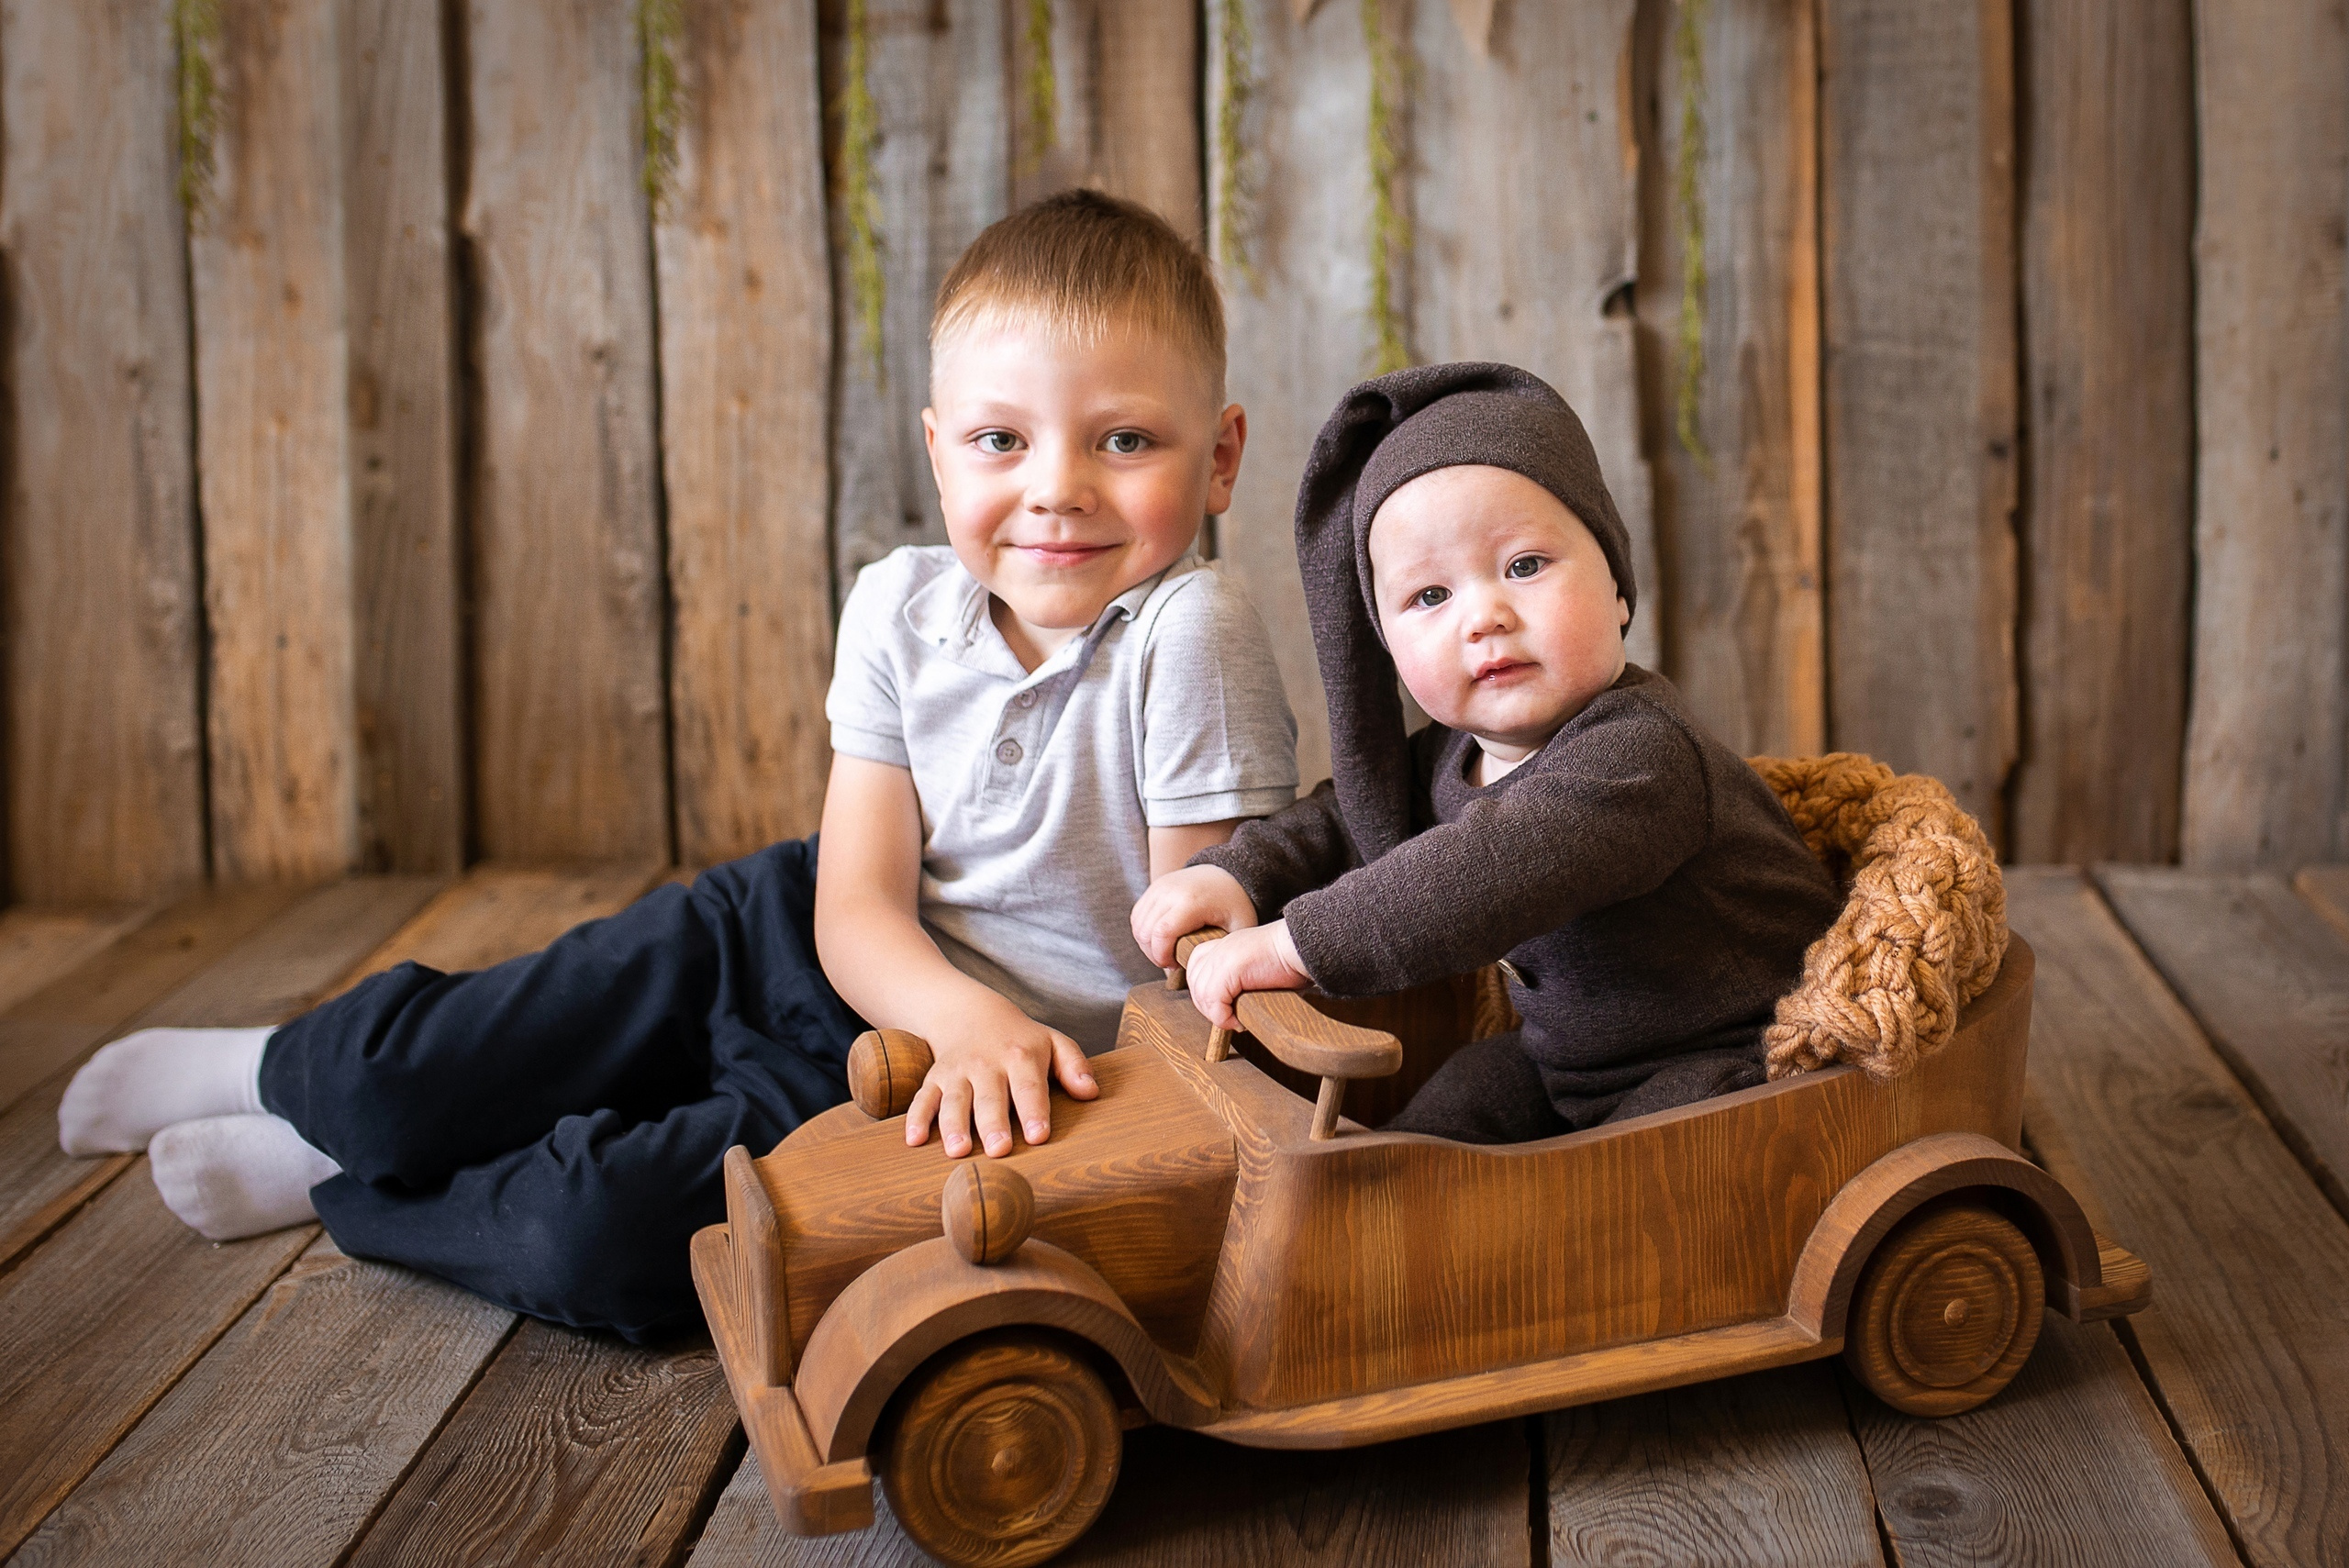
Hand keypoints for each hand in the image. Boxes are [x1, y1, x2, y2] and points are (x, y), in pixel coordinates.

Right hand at [904, 998, 1098, 1157]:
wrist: (971, 1013)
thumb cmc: (1021, 1039)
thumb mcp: (1053, 1042)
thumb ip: (1074, 1065)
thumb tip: (1091, 1092)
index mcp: (1021, 1056)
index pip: (1029, 1086)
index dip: (1034, 1111)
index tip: (1039, 1136)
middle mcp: (987, 1064)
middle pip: (990, 1097)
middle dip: (993, 1124)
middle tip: (999, 1151)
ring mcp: (957, 1072)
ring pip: (954, 1100)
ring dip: (954, 1125)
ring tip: (958, 1151)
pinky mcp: (934, 1079)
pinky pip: (922, 1098)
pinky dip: (915, 1118)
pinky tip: (914, 1140)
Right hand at [1130, 864, 1258, 968]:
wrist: (1227, 875)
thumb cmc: (1235, 906)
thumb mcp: (1238, 928)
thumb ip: (1219, 949)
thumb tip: (1199, 970)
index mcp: (1192, 902)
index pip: (1162, 933)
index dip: (1162, 956)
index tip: (1174, 966)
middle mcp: (1171, 891)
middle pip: (1145, 931)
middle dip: (1154, 954)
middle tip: (1171, 962)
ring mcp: (1160, 887)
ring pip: (1138, 925)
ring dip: (1147, 945)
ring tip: (1166, 952)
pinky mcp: (1154, 887)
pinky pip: (1137, 916)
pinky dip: (1143, 932)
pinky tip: (1160, 940)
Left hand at [1182, 920, 1311, 1029]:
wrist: (1303, 947)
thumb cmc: (1289, 962)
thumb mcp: (1255, 969)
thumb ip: (1237, 981)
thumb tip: (1225, 1008)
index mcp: (1224, 945)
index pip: (1195, 969)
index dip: (1204, 993)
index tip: (1222, 1008)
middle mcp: (1219, 948)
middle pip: (1195, 983)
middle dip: (1208, 1007)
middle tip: (1229, 1018)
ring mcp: (1222, 956)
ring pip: (1202, 995)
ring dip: (1218, 1015)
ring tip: (1236, 1021)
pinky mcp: (1230, 968)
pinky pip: (1214, 1001)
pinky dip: (1224, 1018)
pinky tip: (1239, 1021)